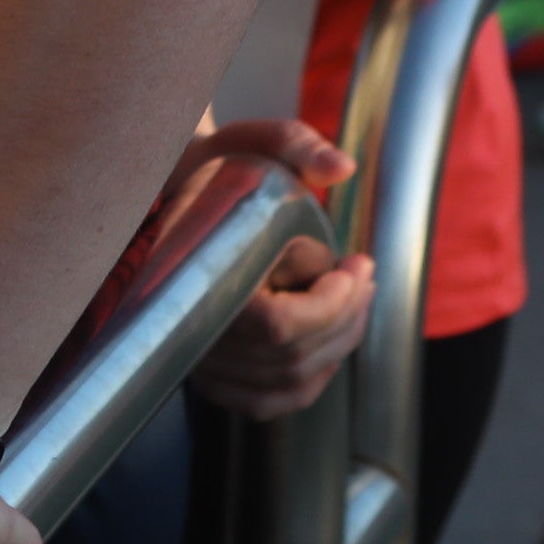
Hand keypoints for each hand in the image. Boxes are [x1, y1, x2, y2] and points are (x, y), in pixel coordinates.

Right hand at [163, 117, 379, 420]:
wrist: (178, 194)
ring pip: (288, 384)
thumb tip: (342, 168)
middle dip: (347, 318)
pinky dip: (310, 381)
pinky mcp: (208, 373)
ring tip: (355, 300)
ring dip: (338, 347)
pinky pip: (267, 401)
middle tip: (365, 276)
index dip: (331, 306)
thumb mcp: (258, 142)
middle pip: (291, 358)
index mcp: (198, 274)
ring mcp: (198, 358)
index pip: (277, 326)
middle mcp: (191, 329)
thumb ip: (298, 146)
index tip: (356, 265)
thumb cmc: (221, 168)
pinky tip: (328, 342)